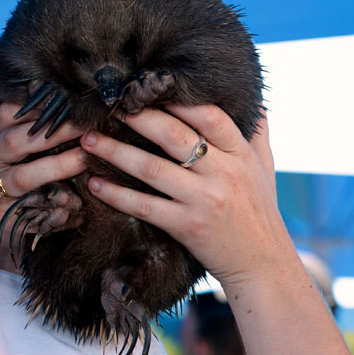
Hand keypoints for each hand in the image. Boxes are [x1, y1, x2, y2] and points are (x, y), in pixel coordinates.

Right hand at [0, 102, 86, 271]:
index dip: (35, 106)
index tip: (65, 102)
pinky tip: (77, 201)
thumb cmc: (29, 172)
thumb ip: (43, 128)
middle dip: (52, 133)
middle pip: (14, 141)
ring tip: (84, 159)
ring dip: (58, 167)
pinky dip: (57, 204)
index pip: (7, 111)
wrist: (10, 221)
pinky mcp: (2, 212)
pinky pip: (32, 208)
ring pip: (23, 176)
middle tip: (84, 129)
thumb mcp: (29, 146)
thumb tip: (80, 108)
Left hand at [80, 104, 286, 286]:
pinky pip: (144, 206)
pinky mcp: (187, 227)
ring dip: (114, 151)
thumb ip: (257, 133)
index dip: (176, 98)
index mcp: (240, 153)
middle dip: (135, 117)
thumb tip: (253, 99)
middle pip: (172, 135)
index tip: (144, 88)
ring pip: (151, 168)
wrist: (264, 266)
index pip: (209, 115)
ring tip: (88, 140)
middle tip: (105, 107)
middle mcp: (223, 173)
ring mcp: (203, 200)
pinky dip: (116, 194)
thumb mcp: (265, 167)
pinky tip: (94, 183)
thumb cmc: (259, 212)